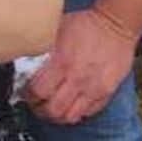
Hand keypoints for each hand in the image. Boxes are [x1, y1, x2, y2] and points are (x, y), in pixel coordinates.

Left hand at [23, 7, 137, 123]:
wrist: (116, 23)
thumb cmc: (86, 24)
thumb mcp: (56, 30)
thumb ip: (43, 48)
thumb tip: (26, 58)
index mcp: (61, 63)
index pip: (38, 91)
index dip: (28, 95)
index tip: (25, 92)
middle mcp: (77, 79)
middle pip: (52, 110)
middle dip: (40, 110)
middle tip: (36, 104)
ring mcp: (93, 88)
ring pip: (70, 117)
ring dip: (57, 116)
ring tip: (51, 108)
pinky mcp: (106, 92)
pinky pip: (88, 113)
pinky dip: (76, 113)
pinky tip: (69, 105)